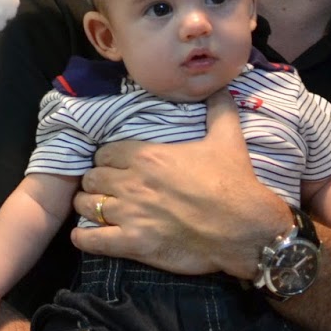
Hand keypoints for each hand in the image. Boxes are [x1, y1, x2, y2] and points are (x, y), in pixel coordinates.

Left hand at [71, 88, 288, 277]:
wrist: (246, 229)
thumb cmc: (234, 183)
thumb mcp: (228, 138)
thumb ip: (219, 109)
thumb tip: (220, 87)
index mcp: (147, 155)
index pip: (105, 153)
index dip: (107, 160)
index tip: (115, 166)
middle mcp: (132, 182)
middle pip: (92, 178)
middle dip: (96, 182)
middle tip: (106, 188)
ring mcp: (130, 214)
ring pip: (86, 206)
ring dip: (89, 207)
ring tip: (98, 210)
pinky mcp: (133, 244)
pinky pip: (91, 240)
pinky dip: (84, 238)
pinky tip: (87, 236)